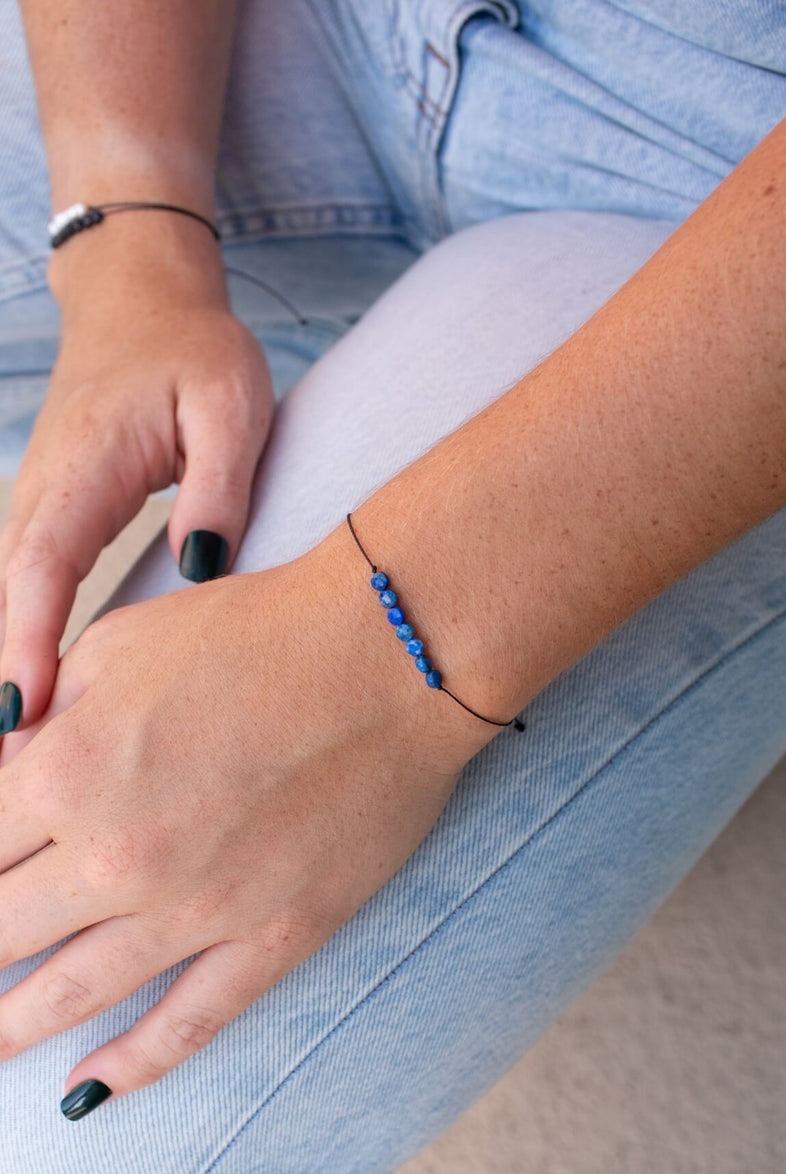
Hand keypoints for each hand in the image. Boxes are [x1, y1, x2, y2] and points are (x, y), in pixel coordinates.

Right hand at [0, 216, 274, 732]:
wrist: (144, 299)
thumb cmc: (193, 349)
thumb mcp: (228, 406)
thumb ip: (216, 488)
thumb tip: (199, 570)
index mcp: (82, 470)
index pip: (41, 571)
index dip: (24, 645)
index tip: (17, 714)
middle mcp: (43, 491)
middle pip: (8, 598)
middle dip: (4, 679)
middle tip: (10, 771)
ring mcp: (39, 499)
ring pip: (9, 596)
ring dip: (5, 666)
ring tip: (15, 755)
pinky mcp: (52, 509)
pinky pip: (24, 584)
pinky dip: (17, 637)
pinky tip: (27, 693)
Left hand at [0, 521, 484, 1112]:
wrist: (388, 654)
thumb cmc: (255, 629)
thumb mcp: (119, 645)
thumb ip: (42, 719)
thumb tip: (4, 774)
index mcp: (65, 772)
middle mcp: (117, 857)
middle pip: (0, 933)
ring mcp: (199, 909)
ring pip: (72, 996)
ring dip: (8, 1029)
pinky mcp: (274, 934)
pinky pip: (190, 1022)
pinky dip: (131, 1065)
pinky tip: (87, 1089)